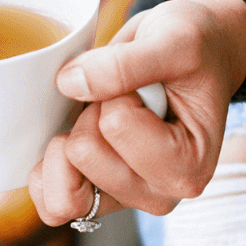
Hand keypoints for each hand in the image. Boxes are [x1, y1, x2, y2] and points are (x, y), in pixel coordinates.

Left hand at [29, 0, 245, 225]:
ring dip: (68, 141)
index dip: (116, 92)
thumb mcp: (173, 42)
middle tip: (124, 99)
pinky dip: (48, 168)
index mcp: (188, 168)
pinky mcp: (99, 198)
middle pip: (83, 155)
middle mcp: (159, 195)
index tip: (145, 86)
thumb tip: (69, 84)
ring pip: (63, 189)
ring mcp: (126, 199)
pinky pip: (51, 202)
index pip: (114, 126)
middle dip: (91, 115)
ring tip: (102, 119)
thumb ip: (124, 64)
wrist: (197, 57)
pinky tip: (69, 136)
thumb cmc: (195, 50)